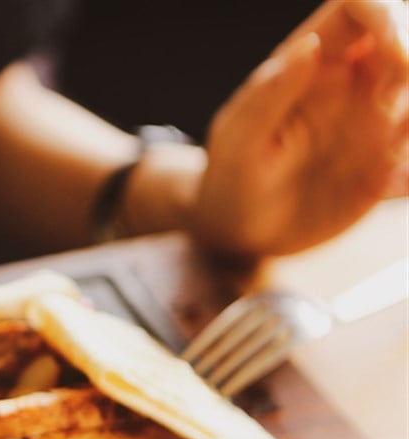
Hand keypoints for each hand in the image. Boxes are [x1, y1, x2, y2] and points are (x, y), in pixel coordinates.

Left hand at [192, 0, 408, 255]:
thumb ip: (269, 95)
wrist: (241, 234)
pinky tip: (388, 186)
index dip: (387, 16)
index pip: (359, 7)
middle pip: (407, 39)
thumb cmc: (230, 180)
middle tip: (384, 114)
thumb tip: (309, 46)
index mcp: (312, 63)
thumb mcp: (238, 143)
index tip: (394, 57)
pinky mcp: (389, 159)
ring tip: (382, 160)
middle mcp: (352, 82)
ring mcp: (375, 119)